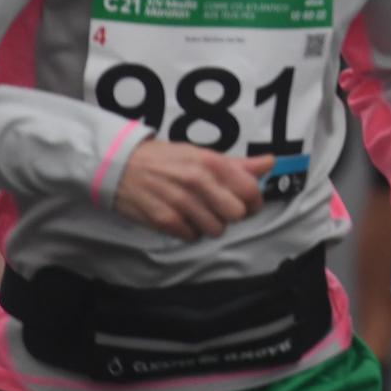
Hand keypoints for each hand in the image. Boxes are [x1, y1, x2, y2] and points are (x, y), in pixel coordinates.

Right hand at [113, 140, 273, 240]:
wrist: (120, 165)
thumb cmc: (165, 159)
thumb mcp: (201, 154)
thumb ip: (237, 164)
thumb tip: (270, 162)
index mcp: (211, 163)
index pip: (250, 190)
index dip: (253, 200)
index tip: (247, 202)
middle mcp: (198, 181)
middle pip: (236, 214)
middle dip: (232, 214)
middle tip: (221, 208)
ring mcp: (180, 202)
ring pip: (216, 229)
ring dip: (211, 225)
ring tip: (199, 213)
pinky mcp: (164, 219)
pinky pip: (191, 236)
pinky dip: (190, 231)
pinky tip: (182, 218)